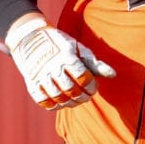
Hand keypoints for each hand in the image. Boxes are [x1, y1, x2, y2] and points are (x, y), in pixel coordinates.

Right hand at [0, 18, 115, 110]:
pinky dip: (54, 105)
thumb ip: (95, 63)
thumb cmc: (60, 44)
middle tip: (87, 96)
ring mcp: (40, 76)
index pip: (82, 77)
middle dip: (82, 97)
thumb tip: (113, 75)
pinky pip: (43, 101)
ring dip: (70, 103)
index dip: (91, 86)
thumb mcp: (78, 49)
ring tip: (76, 100)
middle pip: (70, 90)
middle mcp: (52, 66)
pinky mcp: (31, 83)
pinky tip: (61, 102)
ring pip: (57, 97)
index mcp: (66, 56)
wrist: (30, 38)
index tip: (93, 87)